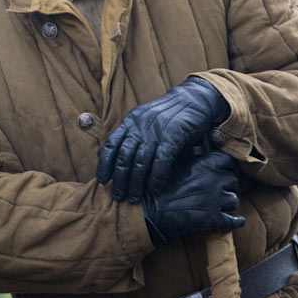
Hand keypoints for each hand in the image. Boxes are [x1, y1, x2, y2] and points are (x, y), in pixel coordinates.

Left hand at [96, 77, 230, 202]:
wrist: (194, 99)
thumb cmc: (168, 114)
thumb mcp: (144, 120)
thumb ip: (128, 136)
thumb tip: (108, 156)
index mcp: (130, 122)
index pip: (110, 145)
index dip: (104, 165)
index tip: (103, 180)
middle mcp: (140, 126)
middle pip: (123, 157)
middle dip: (119, 180)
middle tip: (118, 196)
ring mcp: (155, 131)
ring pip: (139, 162)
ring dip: (135, 183)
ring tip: (133, 197)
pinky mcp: (173, 136)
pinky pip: (161, 161)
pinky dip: (156, 177)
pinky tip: (154, 189)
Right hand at [142, 150, 244, 244]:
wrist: (148, 209)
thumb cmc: (157, 185)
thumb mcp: (175, 165)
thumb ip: (194, 161)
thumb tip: (204, 159)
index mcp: (206, 164)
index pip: (230, 161)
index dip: (226, 168)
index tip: (221, 172)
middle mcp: (215, 179)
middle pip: (233, 181)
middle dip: (226, 186)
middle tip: (215, 190)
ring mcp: (216, 200)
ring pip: (234, 200)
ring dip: (227, 203)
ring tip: (216, 205)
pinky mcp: (214, 219)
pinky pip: (234, 221)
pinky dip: (235, 222)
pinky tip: (234, 221)